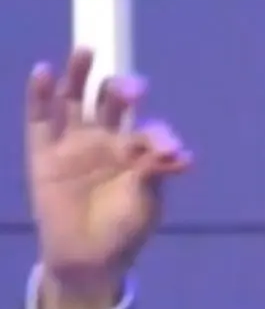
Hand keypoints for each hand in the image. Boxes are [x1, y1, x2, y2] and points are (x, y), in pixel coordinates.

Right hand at [26, 48, 190, 308]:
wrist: (90, 257)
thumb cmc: (125, 229)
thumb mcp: (147, 200)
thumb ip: (155, 171)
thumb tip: (180, 152)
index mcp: (131, 151)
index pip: (138, 123)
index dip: (147, 122)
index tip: (158, 126)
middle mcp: (101, 141)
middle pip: (105, 102)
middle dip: (116, 89)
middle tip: (126, 83)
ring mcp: (71, 145)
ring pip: (72, 101)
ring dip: (78, 76)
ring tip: (85, 51)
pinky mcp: (43, 153)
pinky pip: (40, 120)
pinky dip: (39, 95)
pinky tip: (44, 72)